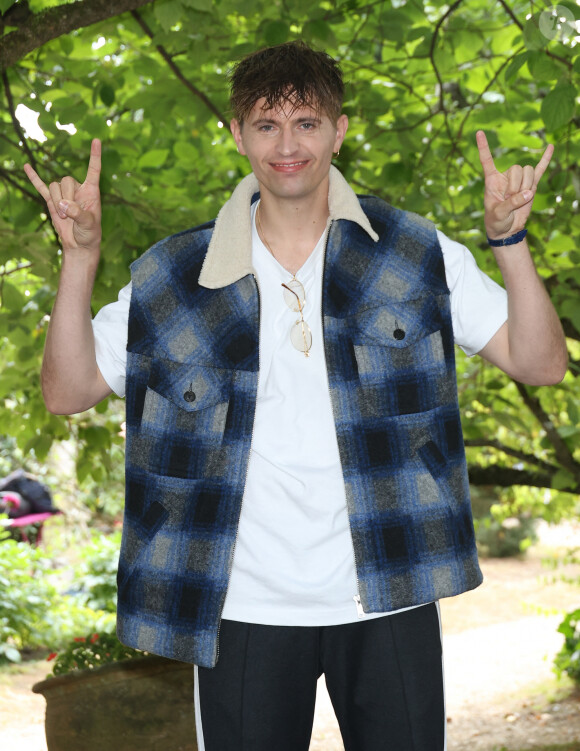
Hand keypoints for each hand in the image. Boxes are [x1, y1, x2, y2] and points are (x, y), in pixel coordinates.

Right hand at [24, 139, 101, 254]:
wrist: (78, 244)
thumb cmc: (89, 233)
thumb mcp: (89, 224)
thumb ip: (78, 213)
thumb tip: (63, 204)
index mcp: (91, 191)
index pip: (93, 170)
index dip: (95, 156)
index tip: (97, 140)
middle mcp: (77, 189)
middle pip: (66, 180)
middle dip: (65, 197)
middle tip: (69, 214)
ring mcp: (63, 194)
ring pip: (54, 186)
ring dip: (56, 202)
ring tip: (63, 216)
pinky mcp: (51, 200)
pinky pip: (41, 186)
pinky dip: (34, 178)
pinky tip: (26, 166)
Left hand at [476, 130, 552, 240]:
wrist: (506, 230)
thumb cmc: (496, 221)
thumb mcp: (499, 214)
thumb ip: (511, 203)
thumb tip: (528, 193)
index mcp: (492, 181)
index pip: (487, 160)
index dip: (483, 147)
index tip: (479, 132)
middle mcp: (505, 177)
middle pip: (517, 168)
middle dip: (516, 185)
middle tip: (511, 199)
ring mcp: (519, 180)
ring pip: (528, 171)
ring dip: (526, 186)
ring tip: (521, 199)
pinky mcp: (531, 185)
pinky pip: (539, 170)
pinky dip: (545, 159)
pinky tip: (551, 147)